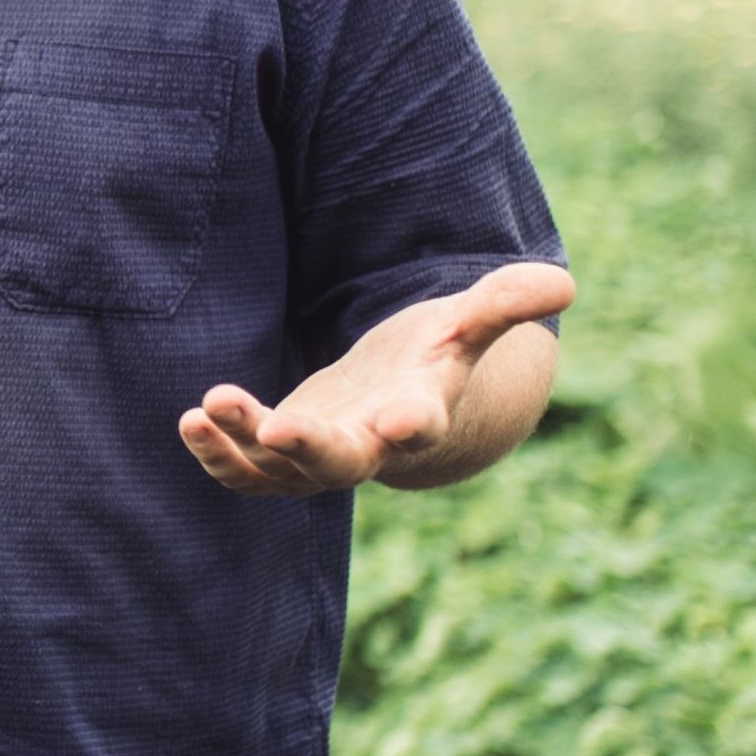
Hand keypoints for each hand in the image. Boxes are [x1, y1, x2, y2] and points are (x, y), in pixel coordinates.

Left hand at [180, 260, 572, 494]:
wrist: (396, 408)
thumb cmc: (430, 358)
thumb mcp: (463, 325)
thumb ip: (501, 304)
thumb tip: (563, 281)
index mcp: (419, 414)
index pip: (422, 427)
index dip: (414, 425)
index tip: (405, 420)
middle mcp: (369, 447)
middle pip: (342, 461)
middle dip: (311, 447)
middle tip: (281, 428)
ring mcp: (319, 459)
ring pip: (278, 470)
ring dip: (242, 443)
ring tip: (209, 405)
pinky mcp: (279, 458)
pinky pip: (245, 473)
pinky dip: (216, 453)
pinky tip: (192, 418)